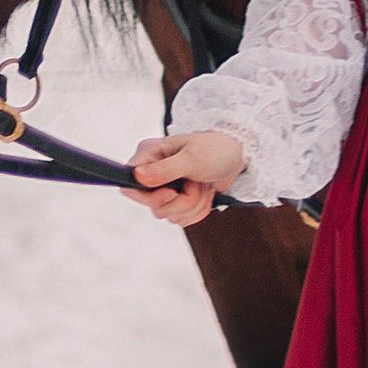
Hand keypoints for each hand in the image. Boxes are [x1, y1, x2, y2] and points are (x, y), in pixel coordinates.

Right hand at [127, 126, 244, 225]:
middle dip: (182, 201)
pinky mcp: (177, 200)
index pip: (131, 187)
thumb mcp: (192, 158)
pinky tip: (205, 193)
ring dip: (194, 204)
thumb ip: (165, 169)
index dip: (151, 197)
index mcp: (149, 155)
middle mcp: (152, 173)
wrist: (236, 156)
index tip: (172, 192)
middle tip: (196, 183)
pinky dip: (198, 210)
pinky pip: (181, 218)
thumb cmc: (216, 148)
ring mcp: (165, 188)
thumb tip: (138, 176)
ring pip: (170, 215)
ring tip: (203, 184)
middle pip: (154, 207)